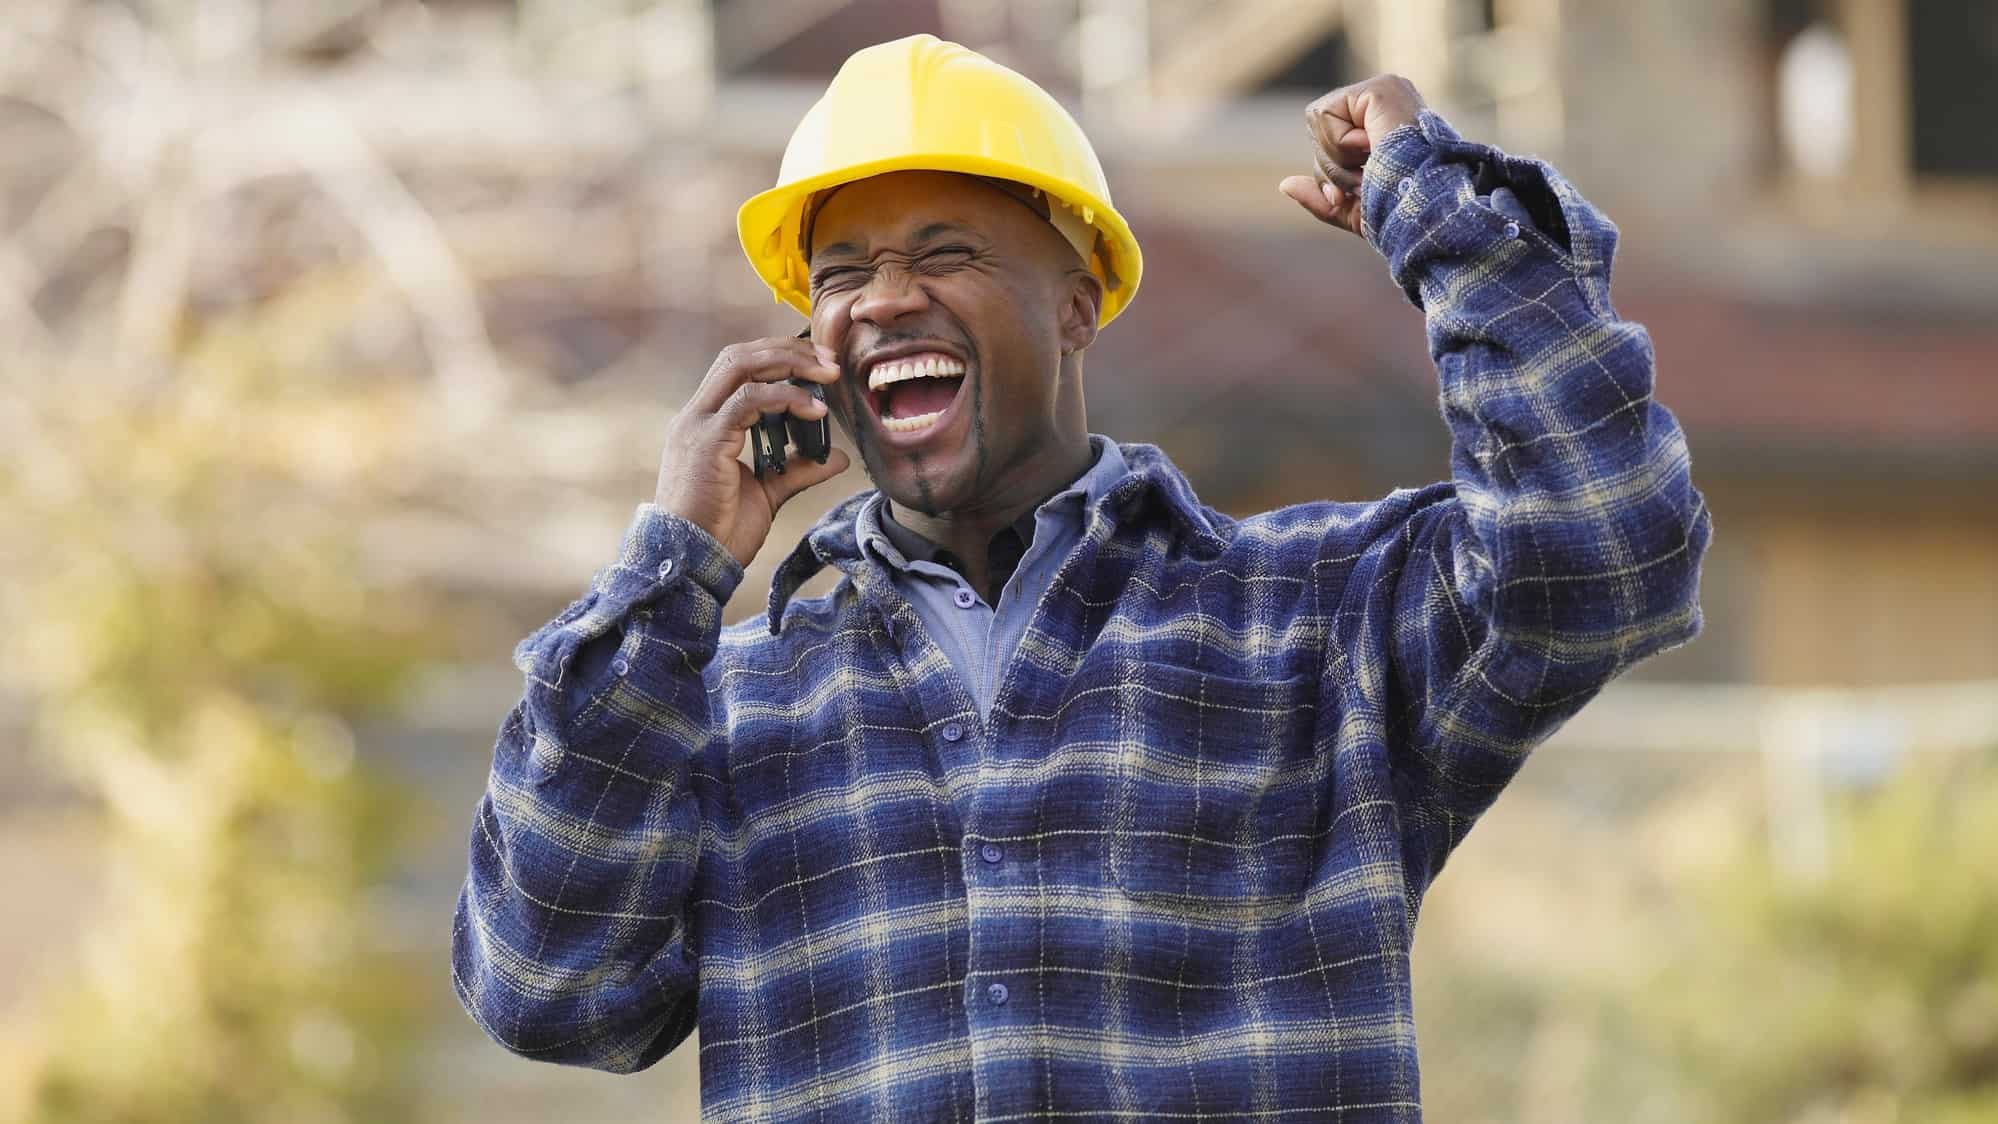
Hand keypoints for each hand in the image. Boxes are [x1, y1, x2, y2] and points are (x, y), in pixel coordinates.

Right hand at [656, 336, 851, 568]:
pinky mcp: (707, 440)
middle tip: (829, 360)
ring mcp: (698, 425)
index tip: (818, 364)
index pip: (737, 366)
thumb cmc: (720, 530)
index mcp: (705, 422)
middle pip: (740, 355)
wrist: (691, 561)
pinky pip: (749, 401)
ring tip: (828, 374)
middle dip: (788, 349)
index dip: (778, 355)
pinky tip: (815, 410)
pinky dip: (786, 398)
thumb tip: (835, 457)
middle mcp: (697, 415)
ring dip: (790, 363)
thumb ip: (797, 470)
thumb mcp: (768, 493)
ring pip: (742, 366)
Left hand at [1279, 74, 1426, 236]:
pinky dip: (1341, 144)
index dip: (1331, 170)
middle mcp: (1383, 104)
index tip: (1359, 188)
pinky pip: (1325, 114)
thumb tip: (1284, 185)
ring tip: (1374, 165)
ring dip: (1338, 158)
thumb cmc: (1401, 213)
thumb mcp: (1354, 210)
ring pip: (1318, 123)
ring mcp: (1384, 91)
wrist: (1425, 210)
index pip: (1326, 141)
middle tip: (1366, 179)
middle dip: (1332, 167)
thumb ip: (1321, 198)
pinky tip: (1374, 146)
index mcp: (1380, 126)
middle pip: (1318, 132)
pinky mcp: (1381, 88)